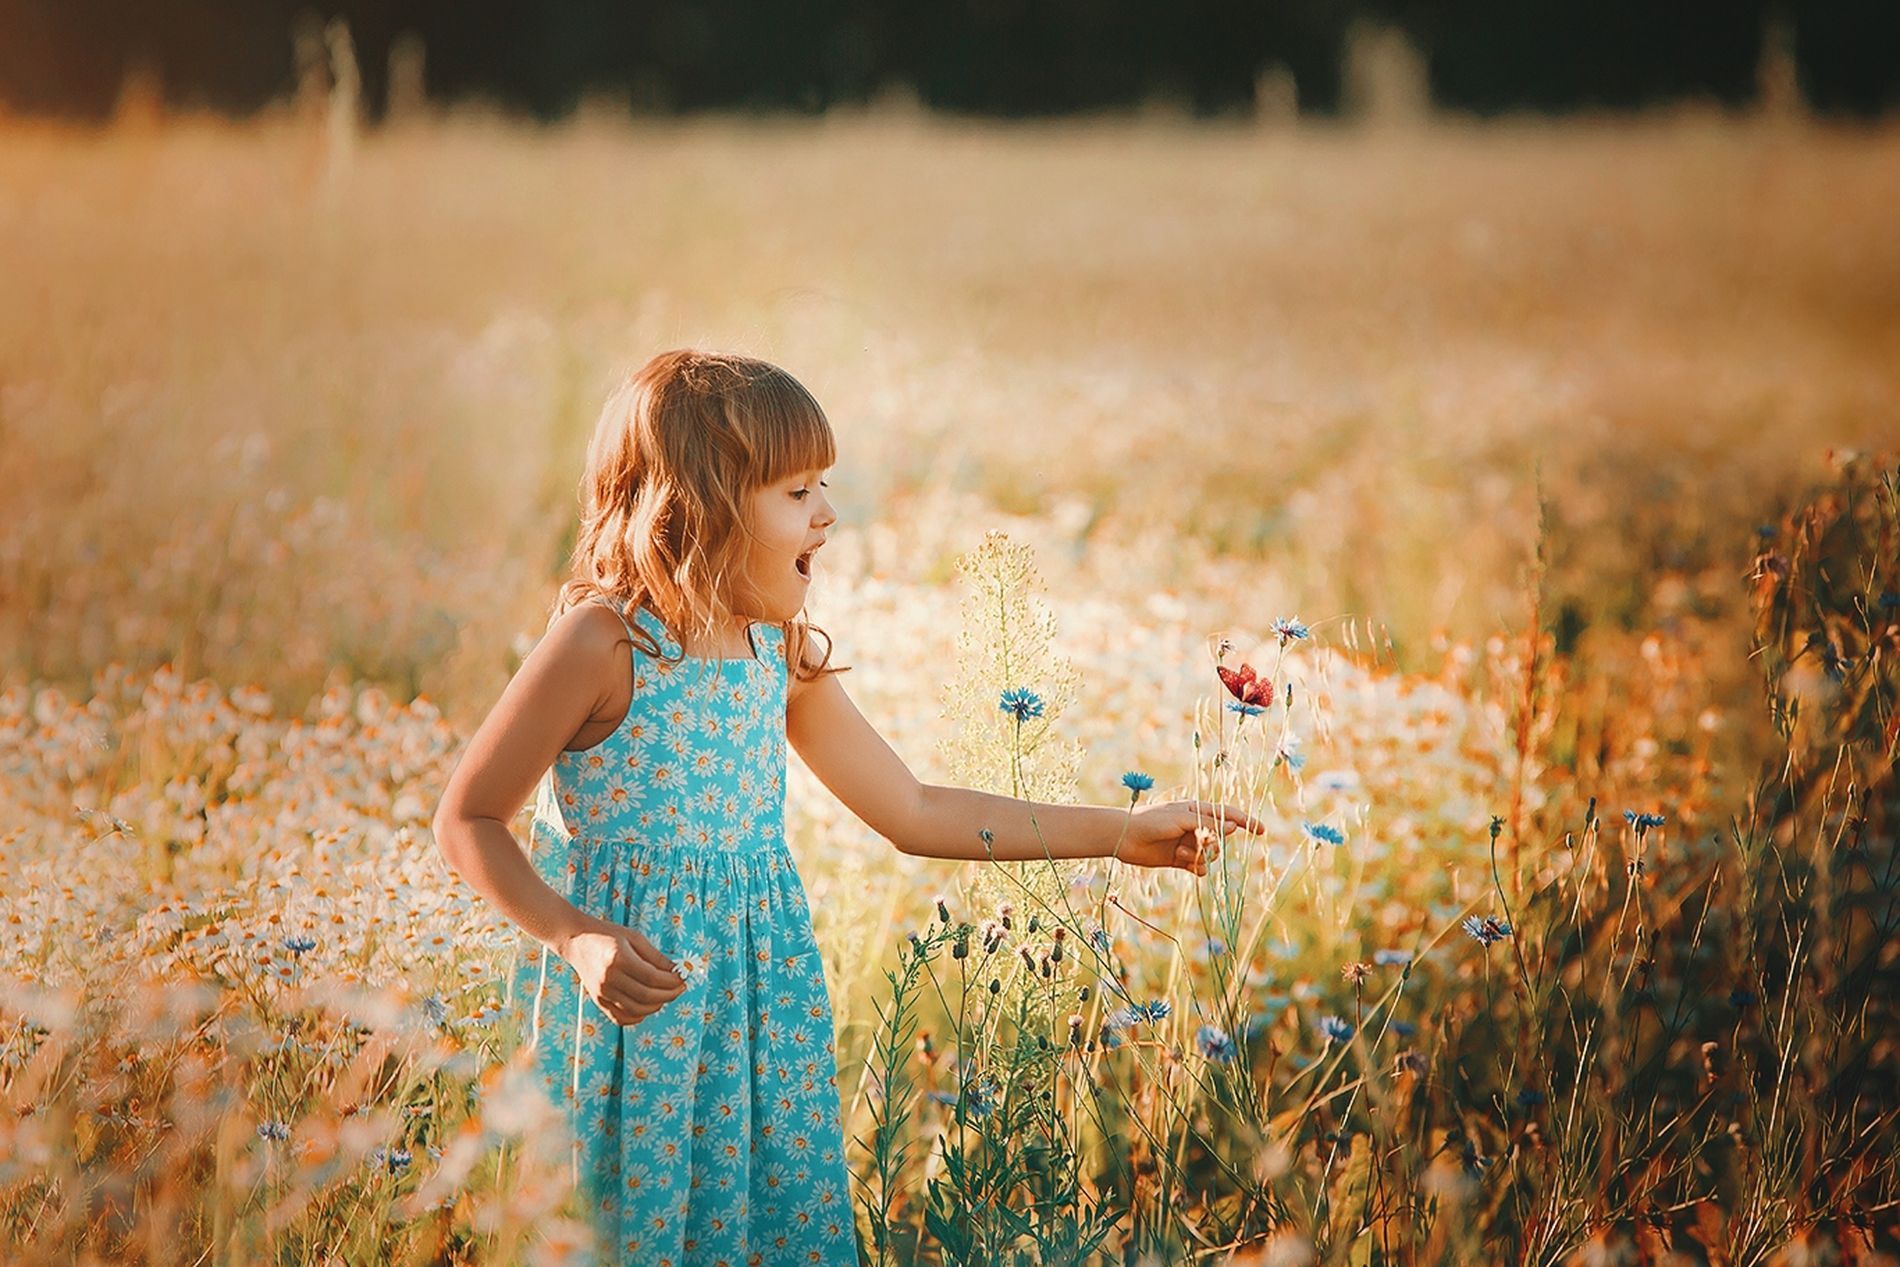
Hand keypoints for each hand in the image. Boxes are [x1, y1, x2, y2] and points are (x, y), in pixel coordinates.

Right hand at [554, 915, 686, 1026]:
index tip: (683, 979)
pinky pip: (621, 1018)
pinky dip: (638, 1017)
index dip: (672, 981)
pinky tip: (647, 1006)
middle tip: (680, 988)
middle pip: (646, 996)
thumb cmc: (607, 935)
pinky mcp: (598, 1001)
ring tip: (666, 995)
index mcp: (618, 958)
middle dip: (669, 994)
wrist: (576, 941)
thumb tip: (677, 970)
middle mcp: (609, 978)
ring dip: (656, 1006)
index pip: (652, 978)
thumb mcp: (634, 938)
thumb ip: (655, 956)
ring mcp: (602, 992)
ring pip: (636, 1010)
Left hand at [1113, 799, 1262, 874]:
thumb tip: (1232, 827)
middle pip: (1220, 839)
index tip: (1261, 831)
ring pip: (1210, 855)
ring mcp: (1188, 843)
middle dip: (1212, 844)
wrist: (1124, 837)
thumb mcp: (1181, 819)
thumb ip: (1207, 824)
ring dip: (1201, 857)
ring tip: (1181, 854)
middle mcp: (1195, 826)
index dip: (1245, 821)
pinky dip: (1196, 868)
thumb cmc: (1151, 821)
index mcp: (1196, 810)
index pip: (1227, 814)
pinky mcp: (1179, 859)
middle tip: (1197, 842)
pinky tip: (1186, 866)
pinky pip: (1199, 867)